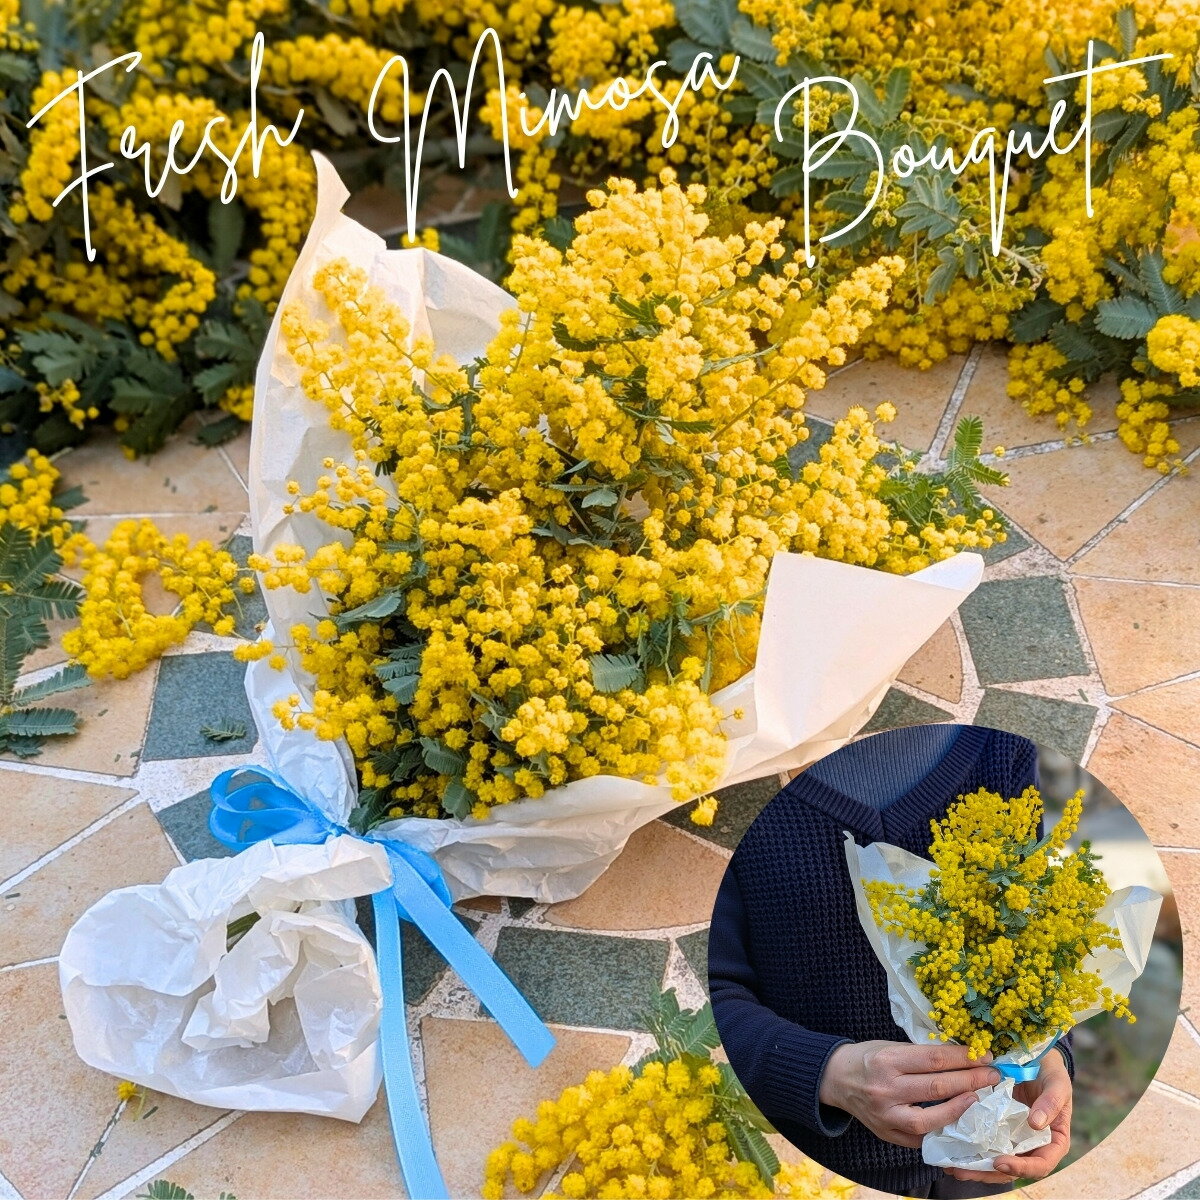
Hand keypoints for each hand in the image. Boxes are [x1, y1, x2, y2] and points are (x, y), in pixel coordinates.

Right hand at [819, 1040, 1000, 1148]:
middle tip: (993, 1076)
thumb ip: (920, 1055)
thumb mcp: (889, 1046)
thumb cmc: (866, 1057)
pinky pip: (921, 1136)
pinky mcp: (888, 1134)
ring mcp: (887, 1115)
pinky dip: (942, 1127)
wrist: (835, 1080)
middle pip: (938, 1086)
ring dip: (961, 1107)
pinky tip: (958, 1120)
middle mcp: (887, 1088)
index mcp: (887, 1059)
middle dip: (971, 1080)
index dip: (963, 1058)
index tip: (985, 1055)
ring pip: (933, 1117)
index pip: (934, 1059)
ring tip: (979, 1097)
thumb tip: (960, 1058)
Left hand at [944, 1048, 1072, 1183]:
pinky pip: (985, 1143)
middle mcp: (1033, 1144)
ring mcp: (1013, 1137)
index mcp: (1054, 1140)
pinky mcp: (996, 1127)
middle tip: (964, 1171)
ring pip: (997, 1161)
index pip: (1041, 1164)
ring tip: (953, 1168)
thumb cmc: (1051, 1072)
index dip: (1022, 1168)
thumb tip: (1036, 1124)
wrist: (1035, 1057)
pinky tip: (952, 1152)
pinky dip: (971, 1150)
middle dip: (989, 1174)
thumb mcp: (1057, 1083)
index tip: (1000, 1163)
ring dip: (976, 1168)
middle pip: (1014, 1169)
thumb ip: (1050, 1103)